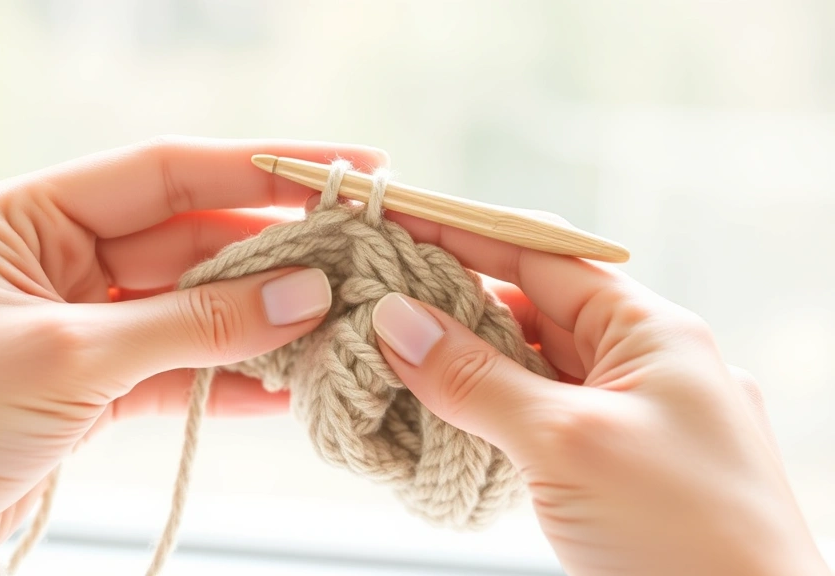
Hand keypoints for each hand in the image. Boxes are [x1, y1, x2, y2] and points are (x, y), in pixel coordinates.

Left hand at [0, 137, 387, 543]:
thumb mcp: (71, 356)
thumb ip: (193, 324)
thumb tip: (303, 296)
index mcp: (31, 217)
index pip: (167, 172)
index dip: (259, 167)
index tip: (340, 169)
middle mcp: (60, 257)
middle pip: (191, 240)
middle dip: (270, 255)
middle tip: (352, 259)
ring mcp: (84, 320)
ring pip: (193, 306)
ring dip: (257, 320)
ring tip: (330, 325)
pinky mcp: (97, 381)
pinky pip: (179, 366)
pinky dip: (228, 377)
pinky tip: (283, 385)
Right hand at [369, 211, 829, 575]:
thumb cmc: (684, 538)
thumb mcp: (567, 445)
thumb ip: (478, 379)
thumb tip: (395, 320)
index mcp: (650, 331)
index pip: (540, 254)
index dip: (463, 231)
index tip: (394, 219)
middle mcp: (642, 362)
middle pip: (530, 308)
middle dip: (453, 302)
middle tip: (373, 300)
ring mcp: (629, 415)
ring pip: (530, 367)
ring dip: (465, 362)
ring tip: (390, 357)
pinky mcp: (613, 464)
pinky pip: (538, 416)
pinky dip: (487, 412)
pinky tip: (441, 415)